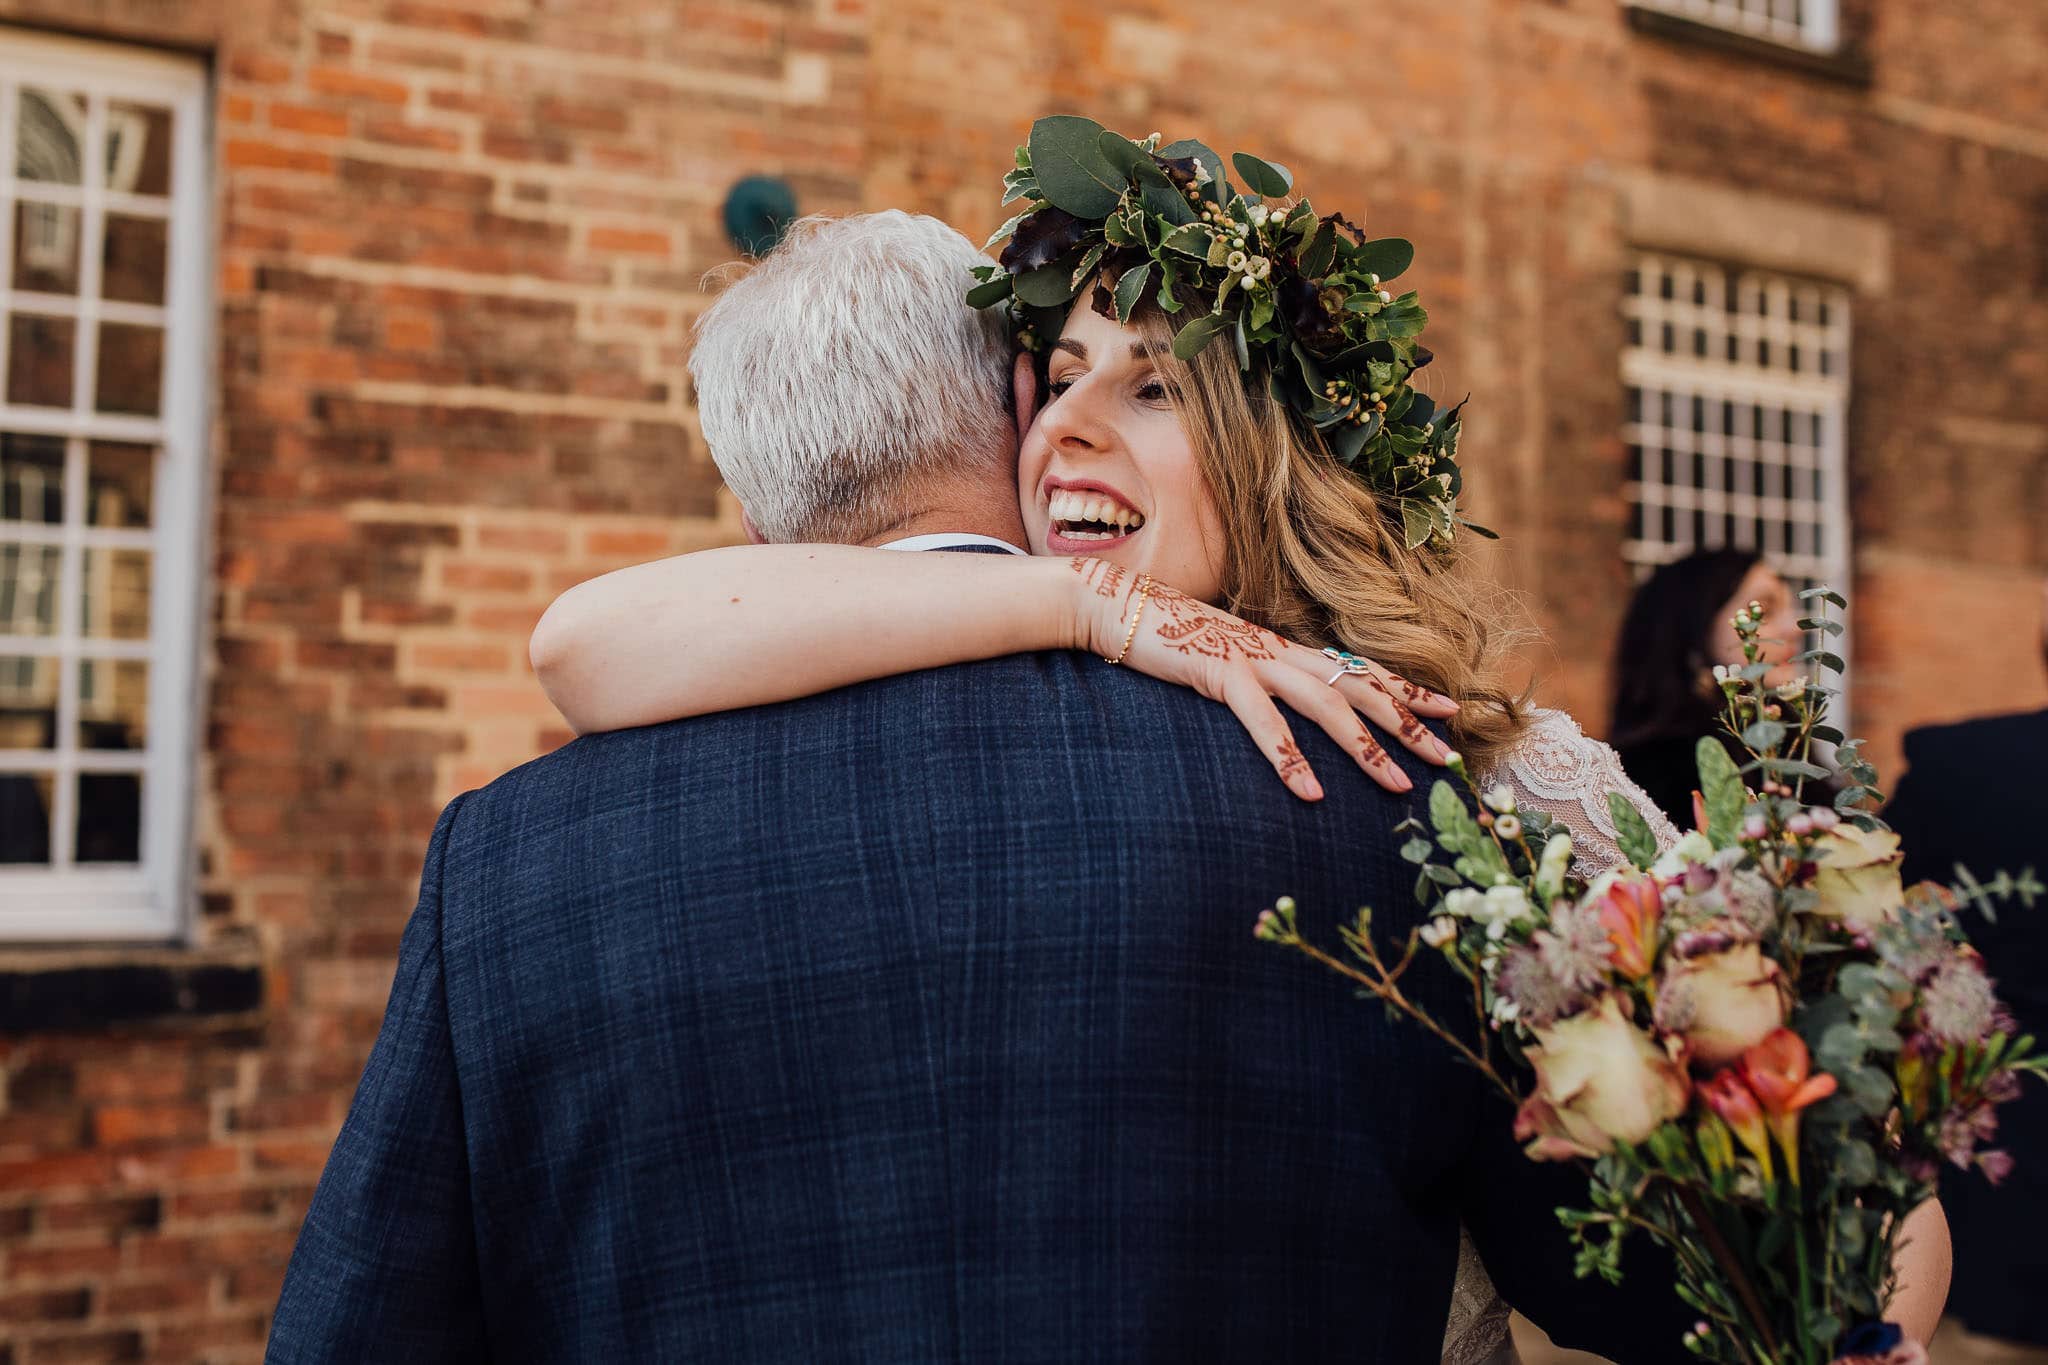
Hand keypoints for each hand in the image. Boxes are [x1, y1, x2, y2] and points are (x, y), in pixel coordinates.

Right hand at [1072, 558, 1458, 799]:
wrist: (1118, 608)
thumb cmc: (1171, 642)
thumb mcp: (1228, 666)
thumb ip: (1261, 685)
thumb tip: (1287, 717)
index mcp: (1286, 649)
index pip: (1359, 667)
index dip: (1406, 688)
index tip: (1450, 709)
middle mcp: (1281, 652)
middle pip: (1360, 688)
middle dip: (1407, 725)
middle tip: (1446, 760)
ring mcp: (1254, 661)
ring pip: (1326, 705)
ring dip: (1365, 749)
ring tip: (1396, 787)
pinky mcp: (1221, 674)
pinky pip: (1263, 721)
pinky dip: (1288, 757)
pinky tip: (1308, 792)